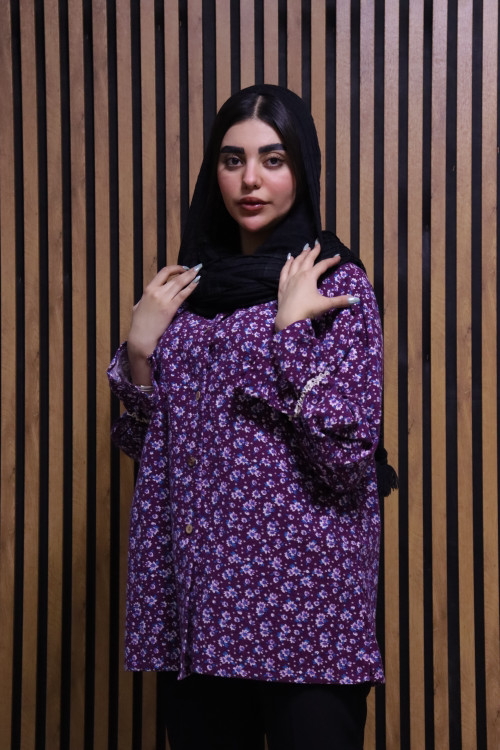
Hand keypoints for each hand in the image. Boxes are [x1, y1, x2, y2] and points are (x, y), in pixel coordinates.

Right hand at [127, 264, 200, 383]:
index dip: (175, 268)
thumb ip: (146, 299)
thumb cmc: (139, 324)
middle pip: (175, 277)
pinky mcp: (170, 308)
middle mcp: (156, 292)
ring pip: (180, 283)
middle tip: (197, 267)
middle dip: (187, 271)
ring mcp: (164, 300)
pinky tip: (197, 283)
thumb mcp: (139, 306)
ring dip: (191, 276)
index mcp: (148, 289)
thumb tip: (150, 296)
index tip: (183, 268)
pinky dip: (191, 287)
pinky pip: (183, 295)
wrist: (141, 337)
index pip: (164, 272)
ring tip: (199, 271)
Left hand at [274, 242, 358, 331]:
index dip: (331, 260)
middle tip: (317, 244)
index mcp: (310, 277)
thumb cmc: (307, 310)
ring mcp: (289, 279)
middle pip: (307, 259)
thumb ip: (340, 301)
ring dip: (301, 255)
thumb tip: (355, 299)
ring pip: (295, 263)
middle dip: (314, 251)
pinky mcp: (282, 285)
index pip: (322, 265)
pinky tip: (289, 259)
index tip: (338, 257)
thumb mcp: (325, 305)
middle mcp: (299, 275)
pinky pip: (284, 271)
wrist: (289, 318)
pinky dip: (287, 264)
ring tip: (305, 249)